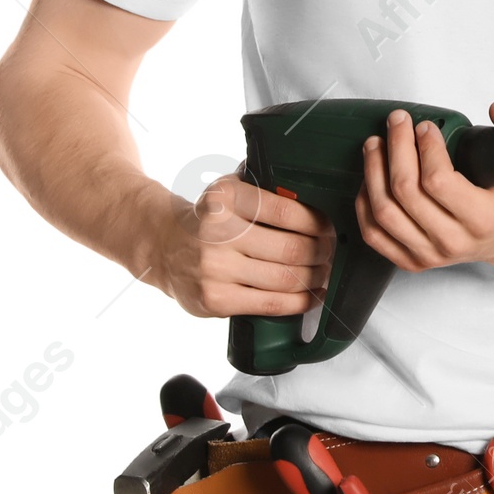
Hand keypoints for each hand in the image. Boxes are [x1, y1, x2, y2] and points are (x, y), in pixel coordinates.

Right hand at [158, 172, 334, 319]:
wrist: (163, 245)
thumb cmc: (207, 218)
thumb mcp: (229, 191)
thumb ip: (264, 191)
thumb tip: (316, 198)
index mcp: (225, 197)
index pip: (286, 211)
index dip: (317, 223)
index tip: (330, 227)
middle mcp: (217, 232)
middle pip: (291, 248)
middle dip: (321, 252)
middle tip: (331, 251)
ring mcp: (215, 269)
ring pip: (285, 278)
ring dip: (315, 277)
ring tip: (324, 272)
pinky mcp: (216, 299)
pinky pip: (271, 303)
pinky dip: (299, 301)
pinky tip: (311, 294)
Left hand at [356, 102, 493, 275]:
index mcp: (483, 218)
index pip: (439, 181)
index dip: (426, 148)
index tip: (426, 126)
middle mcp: (454, 241)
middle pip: (406, 193)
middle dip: (396, 148)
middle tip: (397, 122)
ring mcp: (430, 254)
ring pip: (384, 213)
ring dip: (373, 172)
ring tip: (375, 144)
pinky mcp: (412, 260)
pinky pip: (374, 234)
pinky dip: (365, 203)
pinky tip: (371, 177)